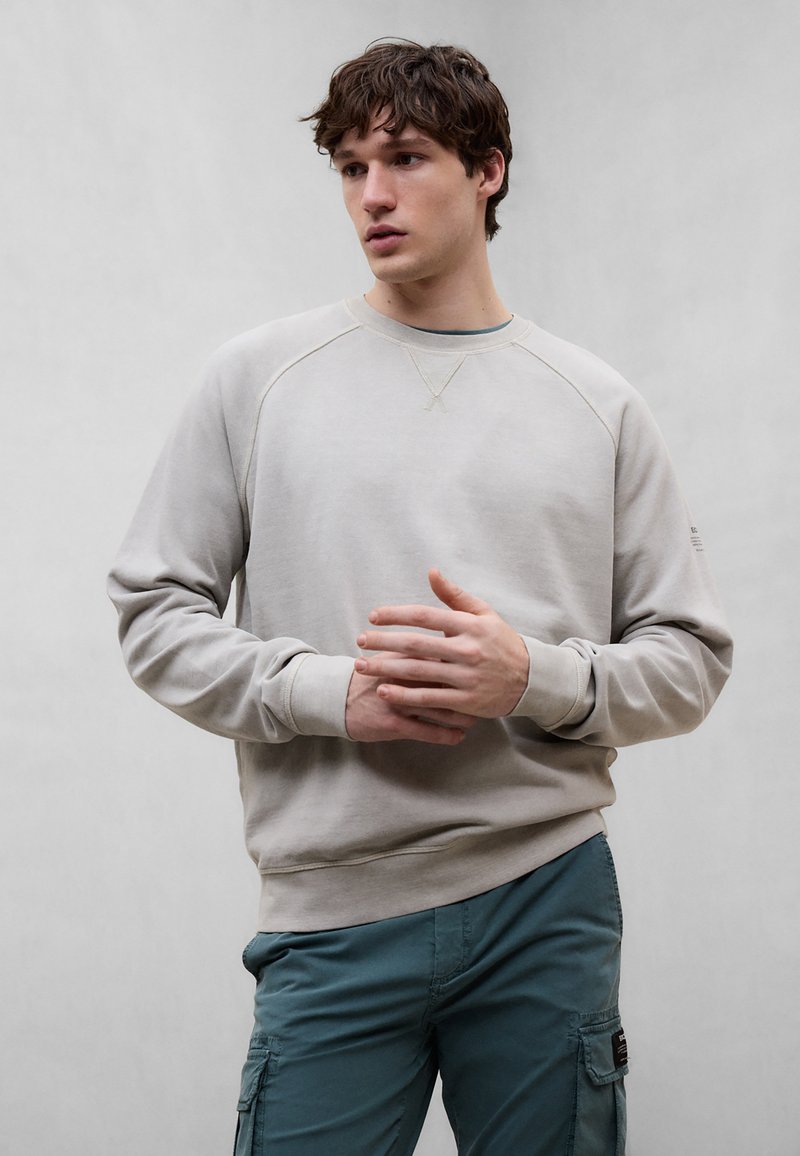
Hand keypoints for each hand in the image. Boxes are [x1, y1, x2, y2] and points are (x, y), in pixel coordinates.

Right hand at [345, 654, 476, 744]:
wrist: (337, 696)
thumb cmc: (371, 675)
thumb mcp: (392, 655)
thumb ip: (419, 648)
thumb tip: (448, 639)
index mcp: (407, 657)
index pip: (444, 657)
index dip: (465, 664)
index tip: (484, 668)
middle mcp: (405, 677)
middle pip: (447, 683)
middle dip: (469, 692)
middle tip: (486, 696)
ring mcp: (399, 701)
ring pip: (440, 709)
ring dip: (461, 716)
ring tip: (474, 718)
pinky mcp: (393, 723)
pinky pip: (426, 732)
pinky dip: (445, 735)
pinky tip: (458, 737)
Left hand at [354, 569, 529, 719]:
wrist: (530, 679)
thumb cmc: (501, 641)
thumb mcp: (483, 613)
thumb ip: (454, 595)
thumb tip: (431, 572)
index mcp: (469, 625)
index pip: (424, 616)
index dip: (396, 615)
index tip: (373, 617)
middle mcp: (467, 650)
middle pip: (416, 644)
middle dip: (383, 642)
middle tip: (359, 641)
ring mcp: (467, 677)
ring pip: (419, 672)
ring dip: (386, 669)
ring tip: (362, 666)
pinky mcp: (466, 701)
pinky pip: (430, 699)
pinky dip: (405, 696)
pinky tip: (384, 691)